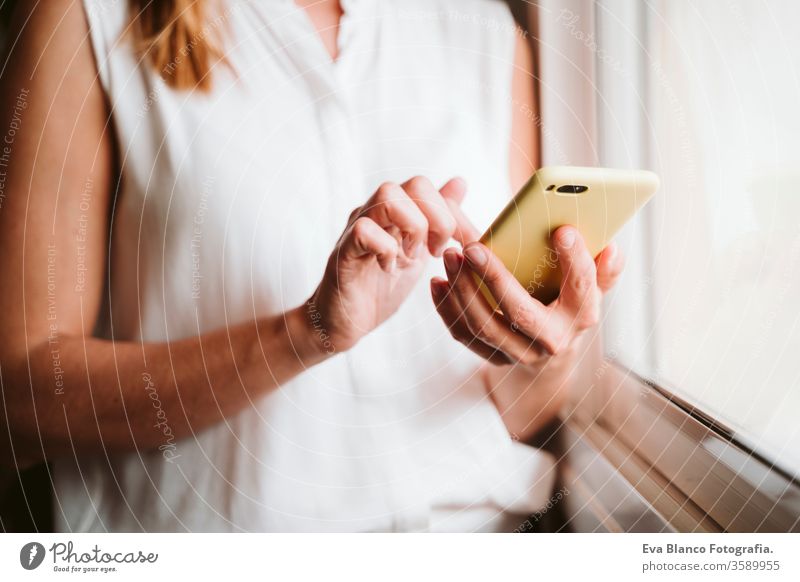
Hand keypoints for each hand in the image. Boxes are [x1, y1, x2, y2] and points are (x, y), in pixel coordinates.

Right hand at [307, 176, 473, 352]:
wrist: (345, 322)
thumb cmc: (380, 288)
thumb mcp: (421, 252)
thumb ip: (438, 219)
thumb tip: (460, 181)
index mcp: (397, 211)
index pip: (432, 188)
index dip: (455, 214)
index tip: (463, 246)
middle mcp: (376, 211)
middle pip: (416, 184)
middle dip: (439, 218)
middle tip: (436, 251)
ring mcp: (357, 228)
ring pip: (388, 196)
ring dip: (414, 227)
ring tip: (413, 256)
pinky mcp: (344, 251)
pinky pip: (364, 230)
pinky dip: (385, 249)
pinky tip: (389, 269)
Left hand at [431, 226, 624, 366]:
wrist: (549, 355)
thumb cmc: (566, 305)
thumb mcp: (589, 288)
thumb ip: (599, 268)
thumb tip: (612, 248)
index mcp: (582, 316)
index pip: (583, 287)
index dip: (576, 260)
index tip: (562, 230)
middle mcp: (552, 340)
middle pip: (520, 312)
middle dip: (494, 278)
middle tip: (472, 247)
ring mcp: (520, 353)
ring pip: (484, 326)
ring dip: (462, 290)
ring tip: (450, 255)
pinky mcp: (493, 358)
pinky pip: (464, 335)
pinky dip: (447, 308)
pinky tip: (438, 282)